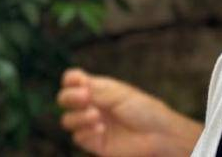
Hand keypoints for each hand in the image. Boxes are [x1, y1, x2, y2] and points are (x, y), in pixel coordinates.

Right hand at [57, 68, 181, 155]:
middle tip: (85, 98)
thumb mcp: (119, 94)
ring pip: (68, 120)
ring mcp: (92, 124)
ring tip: (96, 116)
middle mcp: (92, 104)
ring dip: (79, 116)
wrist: (156, 134)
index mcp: (99, 88)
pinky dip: (86, 132)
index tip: (78, 81)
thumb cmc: (143, 109)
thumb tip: (76, 83)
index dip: (71, 79)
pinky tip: (101, 129)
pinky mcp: (94, 142)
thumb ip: (96, 90)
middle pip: (65, 99)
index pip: (75, 80)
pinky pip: (78, 137)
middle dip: (69, 97)